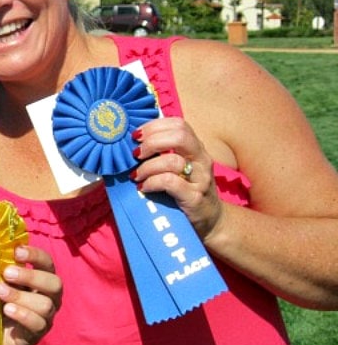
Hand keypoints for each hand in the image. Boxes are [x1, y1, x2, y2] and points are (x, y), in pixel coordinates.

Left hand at [0, 245, 61, 344]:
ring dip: (20, 296)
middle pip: (55, 283)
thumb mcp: (0, 281)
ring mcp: (47, 316)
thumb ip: (2, 267)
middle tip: (7, 273)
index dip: (35, 255)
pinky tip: (7, 309)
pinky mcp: (38, 334)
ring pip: (45, 305)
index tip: (17, 251)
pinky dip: (22, 314)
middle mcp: (50, 297)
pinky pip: (38, 324)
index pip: (47, 263)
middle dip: (31, 276)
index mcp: (42, 278)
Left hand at [130, 117, 224, 239]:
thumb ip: (162, 153)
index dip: (154, 126)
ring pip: (172, 161)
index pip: (178, 124)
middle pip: (179, 136)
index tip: (136, 136)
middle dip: (151, 141)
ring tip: (136, 175)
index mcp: (196, 148)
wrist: (211, 220)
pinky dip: (151, 182)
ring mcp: (200, 179)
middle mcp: (202, 159)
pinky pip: (169, 182)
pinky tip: (143, 187)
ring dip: (147, 167)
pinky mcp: (195, 198)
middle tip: (136, 153)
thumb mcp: (178, 167)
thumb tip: (132, 142)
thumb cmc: (187, 190)